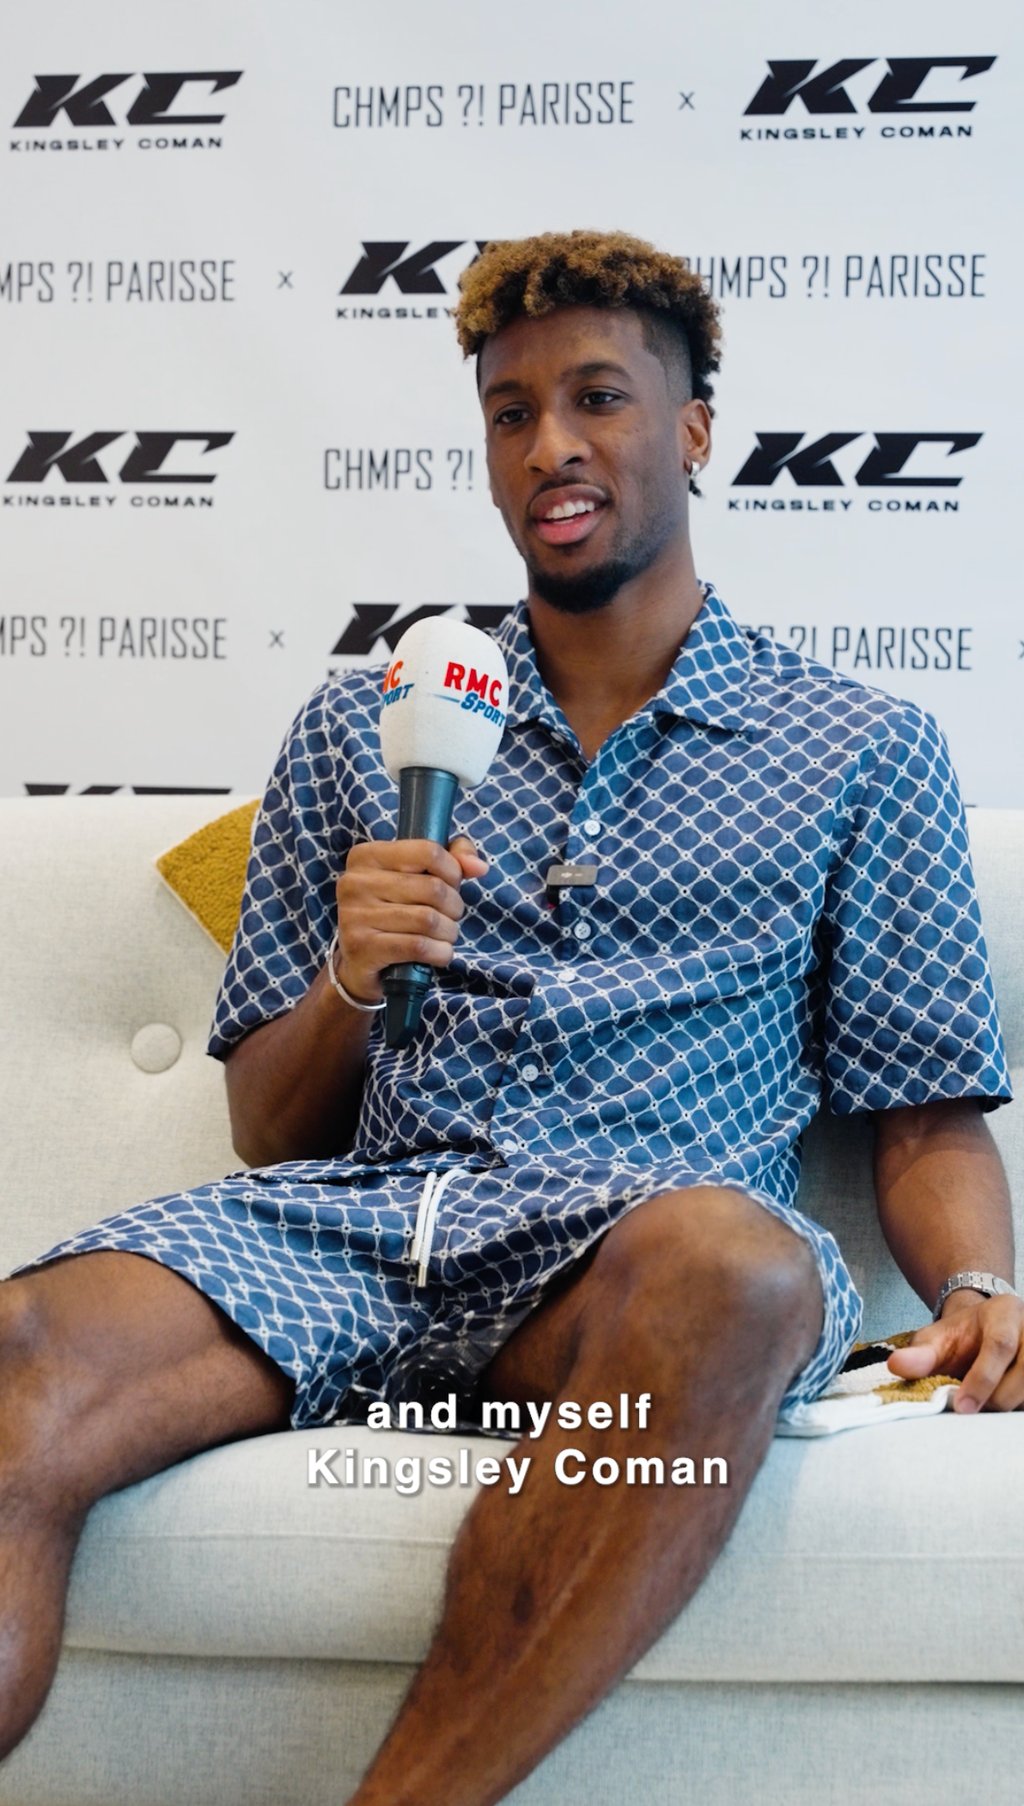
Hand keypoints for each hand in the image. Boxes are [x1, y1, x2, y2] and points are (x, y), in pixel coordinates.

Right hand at [333, 834, 486, 1005]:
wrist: (358, 963)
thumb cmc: (394, 911)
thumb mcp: (417, 876)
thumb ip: (452, 858)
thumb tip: (479, 867)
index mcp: (366, 856)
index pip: (428, 851)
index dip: (453, 871)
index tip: (451, 885)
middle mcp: (354, 882)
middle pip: (433, 888)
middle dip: (454, 907)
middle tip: (449, 917)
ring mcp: (354, 916)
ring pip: (428, 919)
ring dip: (448, 932)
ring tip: (443, 936)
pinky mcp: (362, 948)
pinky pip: (418, 946)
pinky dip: (440, 952)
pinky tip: (438, 953)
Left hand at [885, 1292, 1023, 1412]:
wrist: (989, 1329)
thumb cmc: (962, 1337)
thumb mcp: (938, 1338)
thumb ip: (919, 1353)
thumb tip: (896, 1366)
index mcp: (1005, 1313)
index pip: (1000, 1344)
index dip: (982, 1378)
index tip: (962, 1407)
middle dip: (996, 1399)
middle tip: (970, 1412)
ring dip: (1010, 1406)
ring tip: (985, 1407)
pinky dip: (1018, 1410)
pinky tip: (999, 1413)